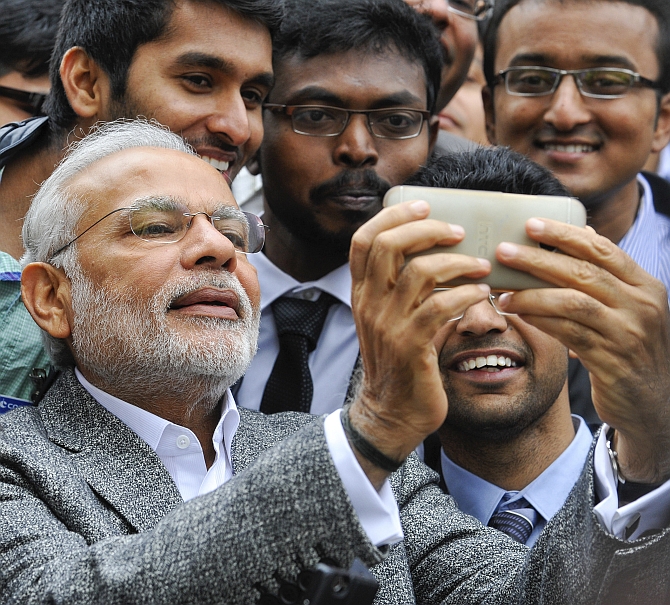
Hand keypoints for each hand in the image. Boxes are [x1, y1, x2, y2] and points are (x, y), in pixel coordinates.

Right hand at [348, 201, 490, 484]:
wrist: (392, 412)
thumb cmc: (400, 361)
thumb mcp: (390, 319)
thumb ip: (402, 288)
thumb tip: (439, 253)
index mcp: (362, 293)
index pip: (362, 241)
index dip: (392, 216)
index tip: (424, 206)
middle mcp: (369, 304)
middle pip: (388, 246)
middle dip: (427, 230)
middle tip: (460, 232)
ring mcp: (388, 325)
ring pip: (419, 273)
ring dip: (458, 263)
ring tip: (482, 267)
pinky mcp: (411, 346)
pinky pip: (440, 307)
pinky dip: (467, 295)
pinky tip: (483, 296)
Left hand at [495, 218, 669, 482]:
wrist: (654, 403)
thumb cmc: (630, 347)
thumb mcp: (627, 307)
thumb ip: (607, 274)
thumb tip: (585, 233)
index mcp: (645, 285)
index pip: (603, 250)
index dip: (565, 235)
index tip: (530, 224)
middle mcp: (642, 305)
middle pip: (584, 272)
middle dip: (539, 259)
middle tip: (503, 251)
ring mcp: (630, 333)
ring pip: (573, 302)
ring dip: (532, 294)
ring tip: (502, 290)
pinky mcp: (613, 361)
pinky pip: (569, 334)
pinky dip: (541, 321)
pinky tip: (518, 314)